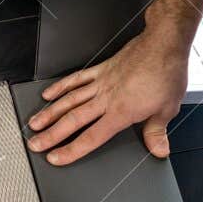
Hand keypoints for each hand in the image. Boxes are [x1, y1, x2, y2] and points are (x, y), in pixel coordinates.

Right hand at [26, 27, 189, 164]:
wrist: (162, 44)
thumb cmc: (165, 73)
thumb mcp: (167, 109)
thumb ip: (157, 132)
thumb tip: (159, 150)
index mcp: (121, 112)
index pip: (91, 137)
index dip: (71, 150)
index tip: (55, 158)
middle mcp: (106, 98)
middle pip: (72, 120)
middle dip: (51, 134)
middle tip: (35, 144)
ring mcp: (101, 82)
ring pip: (69, 100)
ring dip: (49, 112)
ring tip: (34, 123)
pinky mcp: (101, 69)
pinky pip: (76, 79)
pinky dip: (60, 87)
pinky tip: (49, 94)